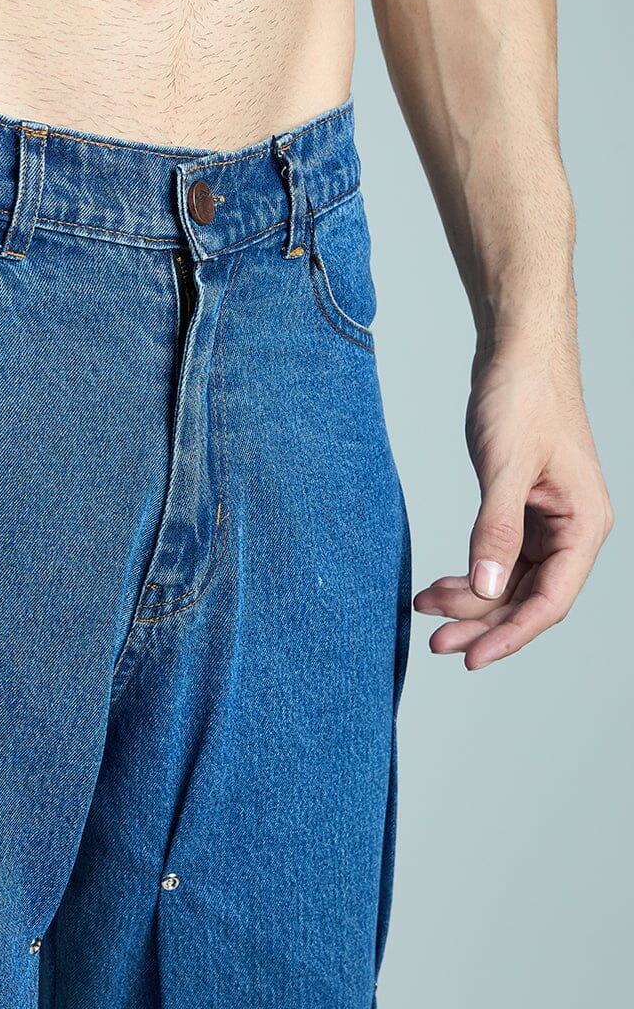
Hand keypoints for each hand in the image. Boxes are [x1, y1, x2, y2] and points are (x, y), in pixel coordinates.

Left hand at [413, 334, 613, 669]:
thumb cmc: (523, 396)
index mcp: (584, 525)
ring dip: (470, 600)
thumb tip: (489, 588)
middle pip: (529, 599)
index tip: (469, 658)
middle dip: (482, 623)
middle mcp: (573, 530)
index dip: (510, 635)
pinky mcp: (524, 510)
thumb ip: (496, 530)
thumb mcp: (506, 467)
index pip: (550, 600)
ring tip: (424, 607)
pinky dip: (470, 574)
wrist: (517, 350)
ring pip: (511, 582)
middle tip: (435, 642)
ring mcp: (549, 522)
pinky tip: (438, 584)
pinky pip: (500, 558)